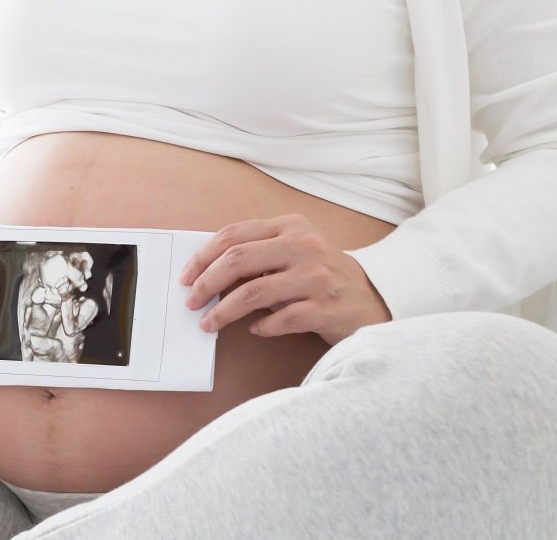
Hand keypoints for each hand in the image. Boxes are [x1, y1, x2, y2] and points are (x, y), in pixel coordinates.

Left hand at [178, 213, 390, 345]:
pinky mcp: (326, 308)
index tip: (185, 276)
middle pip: (238, 260)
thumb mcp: (293, 250)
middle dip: (206, 283)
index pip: (234, 235)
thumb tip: (206, 272)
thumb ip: (257, 253)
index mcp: (290, 226)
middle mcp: (304, 246)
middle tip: (191, 302)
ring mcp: (316, 277)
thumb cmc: (321, 275)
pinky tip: (254, 330)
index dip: (203, 256)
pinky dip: (261, 327)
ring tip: (208, 324)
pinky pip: (281, 319)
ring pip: (254, 292)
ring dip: (224, 312)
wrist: (371, 299)